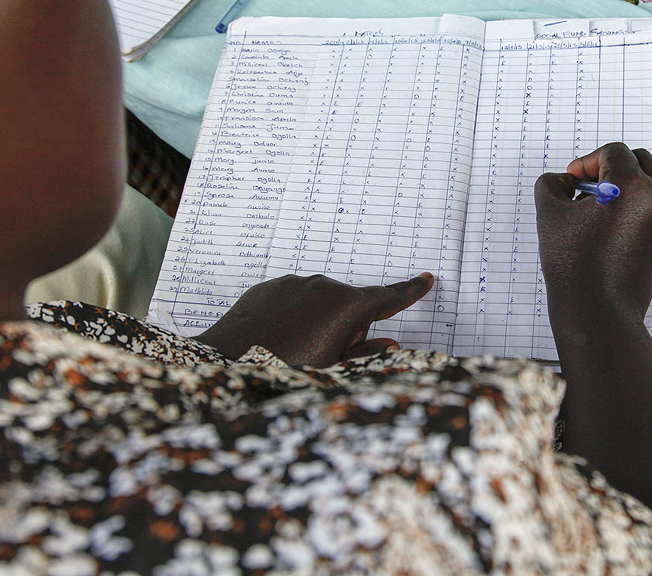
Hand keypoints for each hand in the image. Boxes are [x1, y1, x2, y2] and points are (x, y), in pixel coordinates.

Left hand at [194, 272, 433, 365]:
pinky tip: (277, 339)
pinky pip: (292, 300)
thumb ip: (367, 356)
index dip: (410, 290)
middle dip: (347, 328)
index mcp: (345, 307)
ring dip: (318, 322)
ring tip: (295, 351)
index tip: (426, 279)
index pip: (388, 297)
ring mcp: (292, 284)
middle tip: (326, 357)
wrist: (226, 365)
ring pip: (320, 303)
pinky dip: (293, 317)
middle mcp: (322, 286)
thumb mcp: (334, 372)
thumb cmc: (285, 373)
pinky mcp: (268, 287)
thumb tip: (390, 345)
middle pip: (351, 305)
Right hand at [534, 143, 651, 317]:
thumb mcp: (549, 214)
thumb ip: (552, 184)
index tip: (571, 181)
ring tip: (593, 210)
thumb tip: (566, 180)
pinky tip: (605, 228)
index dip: (587, 160)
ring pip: (648, 183)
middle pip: (639, 160)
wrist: (599, 313)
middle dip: (610, 166)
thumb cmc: (573, 265)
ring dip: (622, 185)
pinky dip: (631, 205)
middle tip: (586, 186)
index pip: (613, 152)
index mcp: (632, 186)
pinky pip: (651, 207)